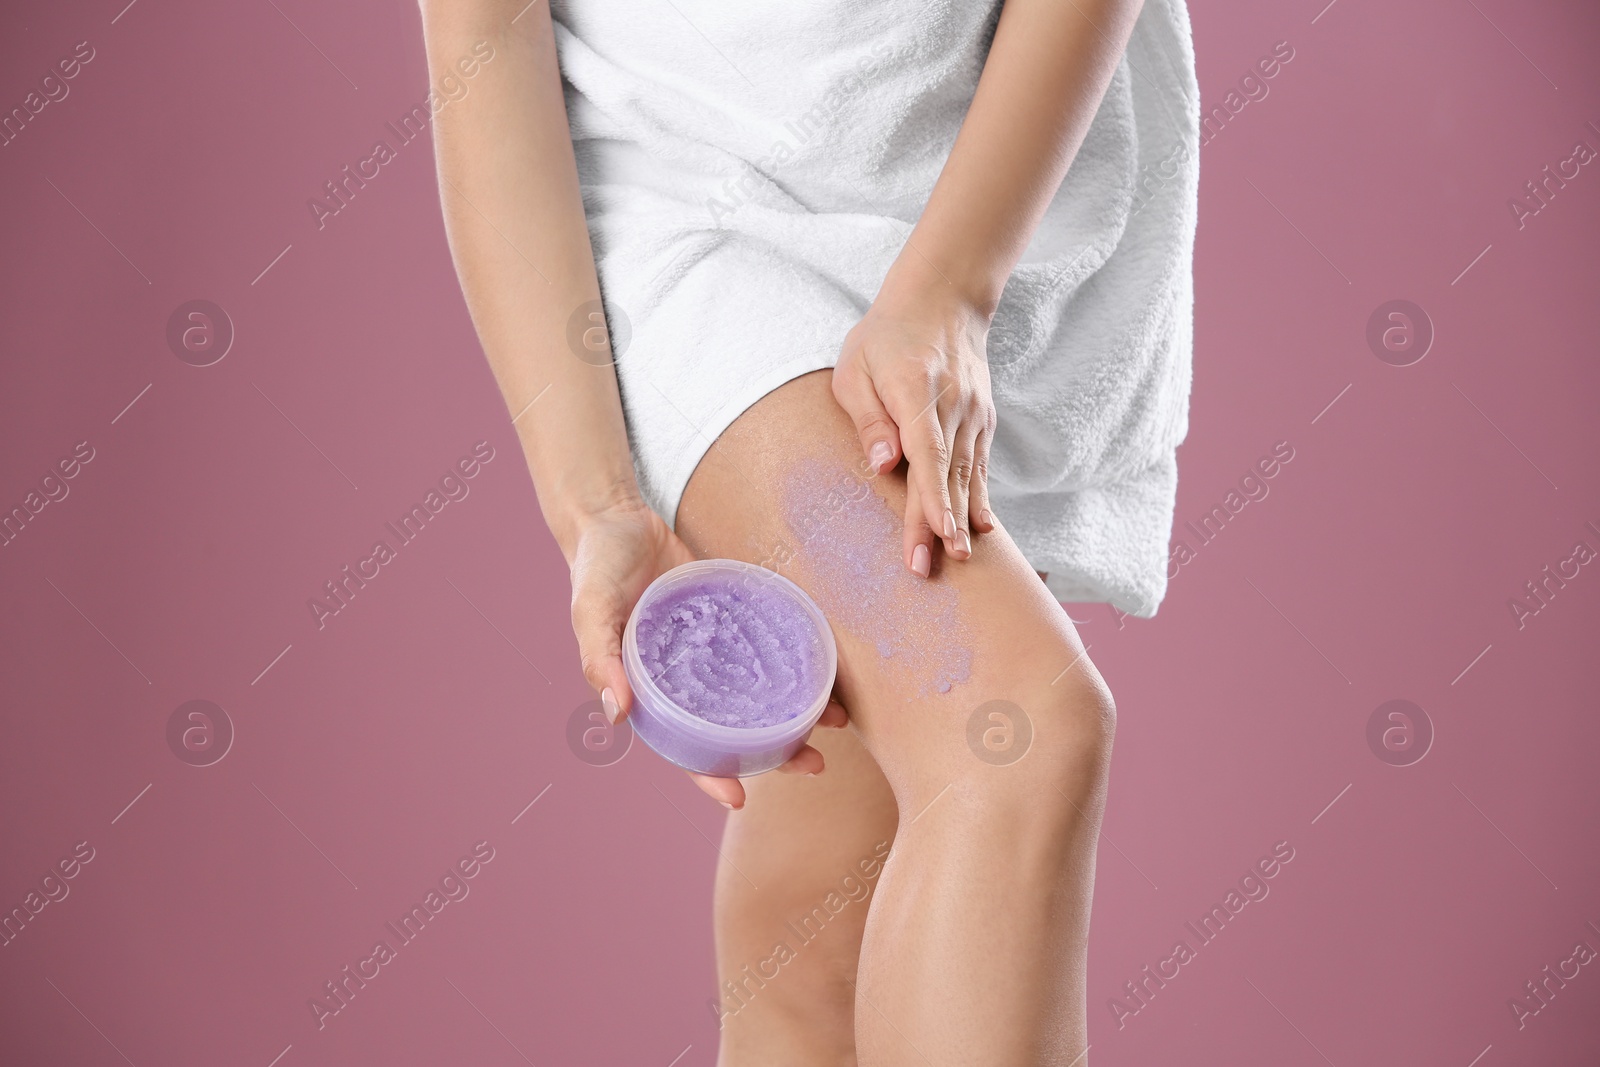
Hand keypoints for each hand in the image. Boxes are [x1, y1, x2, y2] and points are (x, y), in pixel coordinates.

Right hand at [568, 499, 846, 808]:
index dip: (709, 775)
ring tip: (837, 722)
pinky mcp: (733, 616)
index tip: (740, 799)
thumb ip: (600, 658)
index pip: (683, 748)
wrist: (616, 515)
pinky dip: (794, 659)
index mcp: (652, 692)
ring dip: (796, 711)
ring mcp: (714, 650)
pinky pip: (767, 644)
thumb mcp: (590, 611)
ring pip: (759, 693)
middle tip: (815, 764)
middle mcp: (688, 680)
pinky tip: (825, 668)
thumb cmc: (597, 569)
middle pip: (734, 730)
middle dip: (774, 753)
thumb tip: (616, 714)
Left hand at [832, 278, 997, 576]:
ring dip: (962, 518)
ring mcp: (974, 413)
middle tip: (928, 567)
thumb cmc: (885, 338)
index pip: (928, 454)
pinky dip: (979, 497)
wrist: (942, 301)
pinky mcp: (982, 419)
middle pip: (947, 474)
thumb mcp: (857, 369)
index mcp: (917, 392)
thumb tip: (883, 466)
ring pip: (968, 474)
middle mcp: (954, 405)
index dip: (930, 498)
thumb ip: (870, 419)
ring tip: (959, 558)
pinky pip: (979, 465)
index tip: (932, 535)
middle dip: (939, 524)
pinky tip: (979, 529)